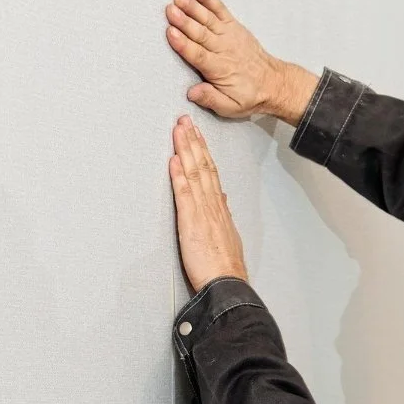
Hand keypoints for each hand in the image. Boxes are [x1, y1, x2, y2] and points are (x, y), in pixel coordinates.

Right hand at [164, 0, 315, 121]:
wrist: (274, 83)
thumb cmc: (249, 95)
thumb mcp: (230, 107)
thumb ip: (210, 98)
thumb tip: (192, 92)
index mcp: (220, 69)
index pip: (198, 55)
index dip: (183, 44)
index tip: (171, 33)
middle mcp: (224, 49)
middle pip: (200, 33)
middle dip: (184, 21)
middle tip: (170, 10)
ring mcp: (230, 35)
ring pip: (208, 19)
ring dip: (192, 7)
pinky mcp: (234, 27)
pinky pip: (220, 10)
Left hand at [169, 115, 248, 291]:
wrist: (226, 283)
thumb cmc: (225, 265)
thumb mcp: (228, 234)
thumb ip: (223, 214)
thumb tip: (221, 198)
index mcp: (219, 207)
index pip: (211, 172)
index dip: (203, 151)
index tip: (196, 134)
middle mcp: (212, 205)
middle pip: (203, 166)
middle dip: (193, 141)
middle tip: (185, 120)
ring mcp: (203, 211)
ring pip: (195, 173)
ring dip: (186, 149)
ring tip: (178, 130)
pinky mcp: (192, 222)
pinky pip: (185, 194)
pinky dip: (179, 175)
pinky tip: (174, 160)